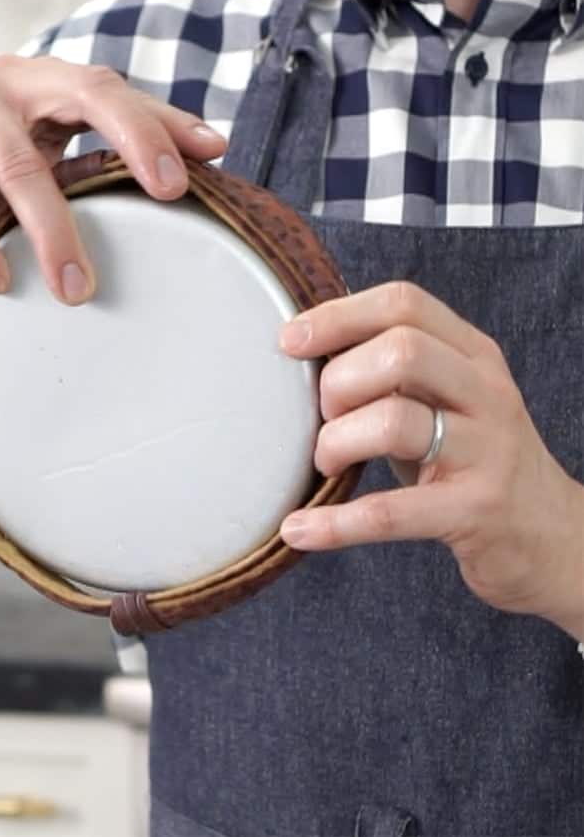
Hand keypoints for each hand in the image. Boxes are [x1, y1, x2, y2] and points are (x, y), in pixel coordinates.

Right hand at [0, 55, 225, 302]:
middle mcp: (11, 83)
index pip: (119, 96)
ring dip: (54, 232)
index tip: (215, 153)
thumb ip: (82, 184)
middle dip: (137, 140)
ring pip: (22, 165)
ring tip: (77, 290)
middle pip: (88, 93)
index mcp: (47, 91)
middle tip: (169, 193)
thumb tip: (162, 220)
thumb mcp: (33, 185)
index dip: (167, 121)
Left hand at [279, 281, 583, 640]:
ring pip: (393, 422)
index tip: (289, 341)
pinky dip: (334, 523)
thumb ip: (392, 371)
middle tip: (324, 418)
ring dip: (336, 444)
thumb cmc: (472, 461)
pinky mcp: (476, 511)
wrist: (551, 536)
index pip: (403, 305)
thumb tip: (307, 350)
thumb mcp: (443, 400)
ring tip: (326, 463)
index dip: (338, 316)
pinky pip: (390, 512)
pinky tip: (298, 530)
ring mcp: (487, 451)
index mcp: (472, 355)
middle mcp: (485, 392)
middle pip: (400, 352)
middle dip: (339, 384)